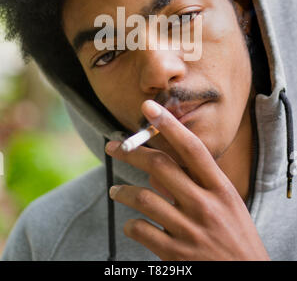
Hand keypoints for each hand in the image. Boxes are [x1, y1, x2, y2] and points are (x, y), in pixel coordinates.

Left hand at [105, 99, 270, 260]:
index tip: (149, 107)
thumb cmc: (236, 237)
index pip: (192, 149)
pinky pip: (142, 230)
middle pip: (159, 167)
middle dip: (130, 152)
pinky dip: (131, 224)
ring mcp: (189, 231)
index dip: (169, 125)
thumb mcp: (226, 205)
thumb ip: (196, 185)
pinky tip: (130, 224)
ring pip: (143, 198)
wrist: (247, 279)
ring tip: (114, 191)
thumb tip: (157, 172)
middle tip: (113, 147)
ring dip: (122, 192)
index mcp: (221, 189)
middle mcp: (205, 205)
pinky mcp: (176, 255)